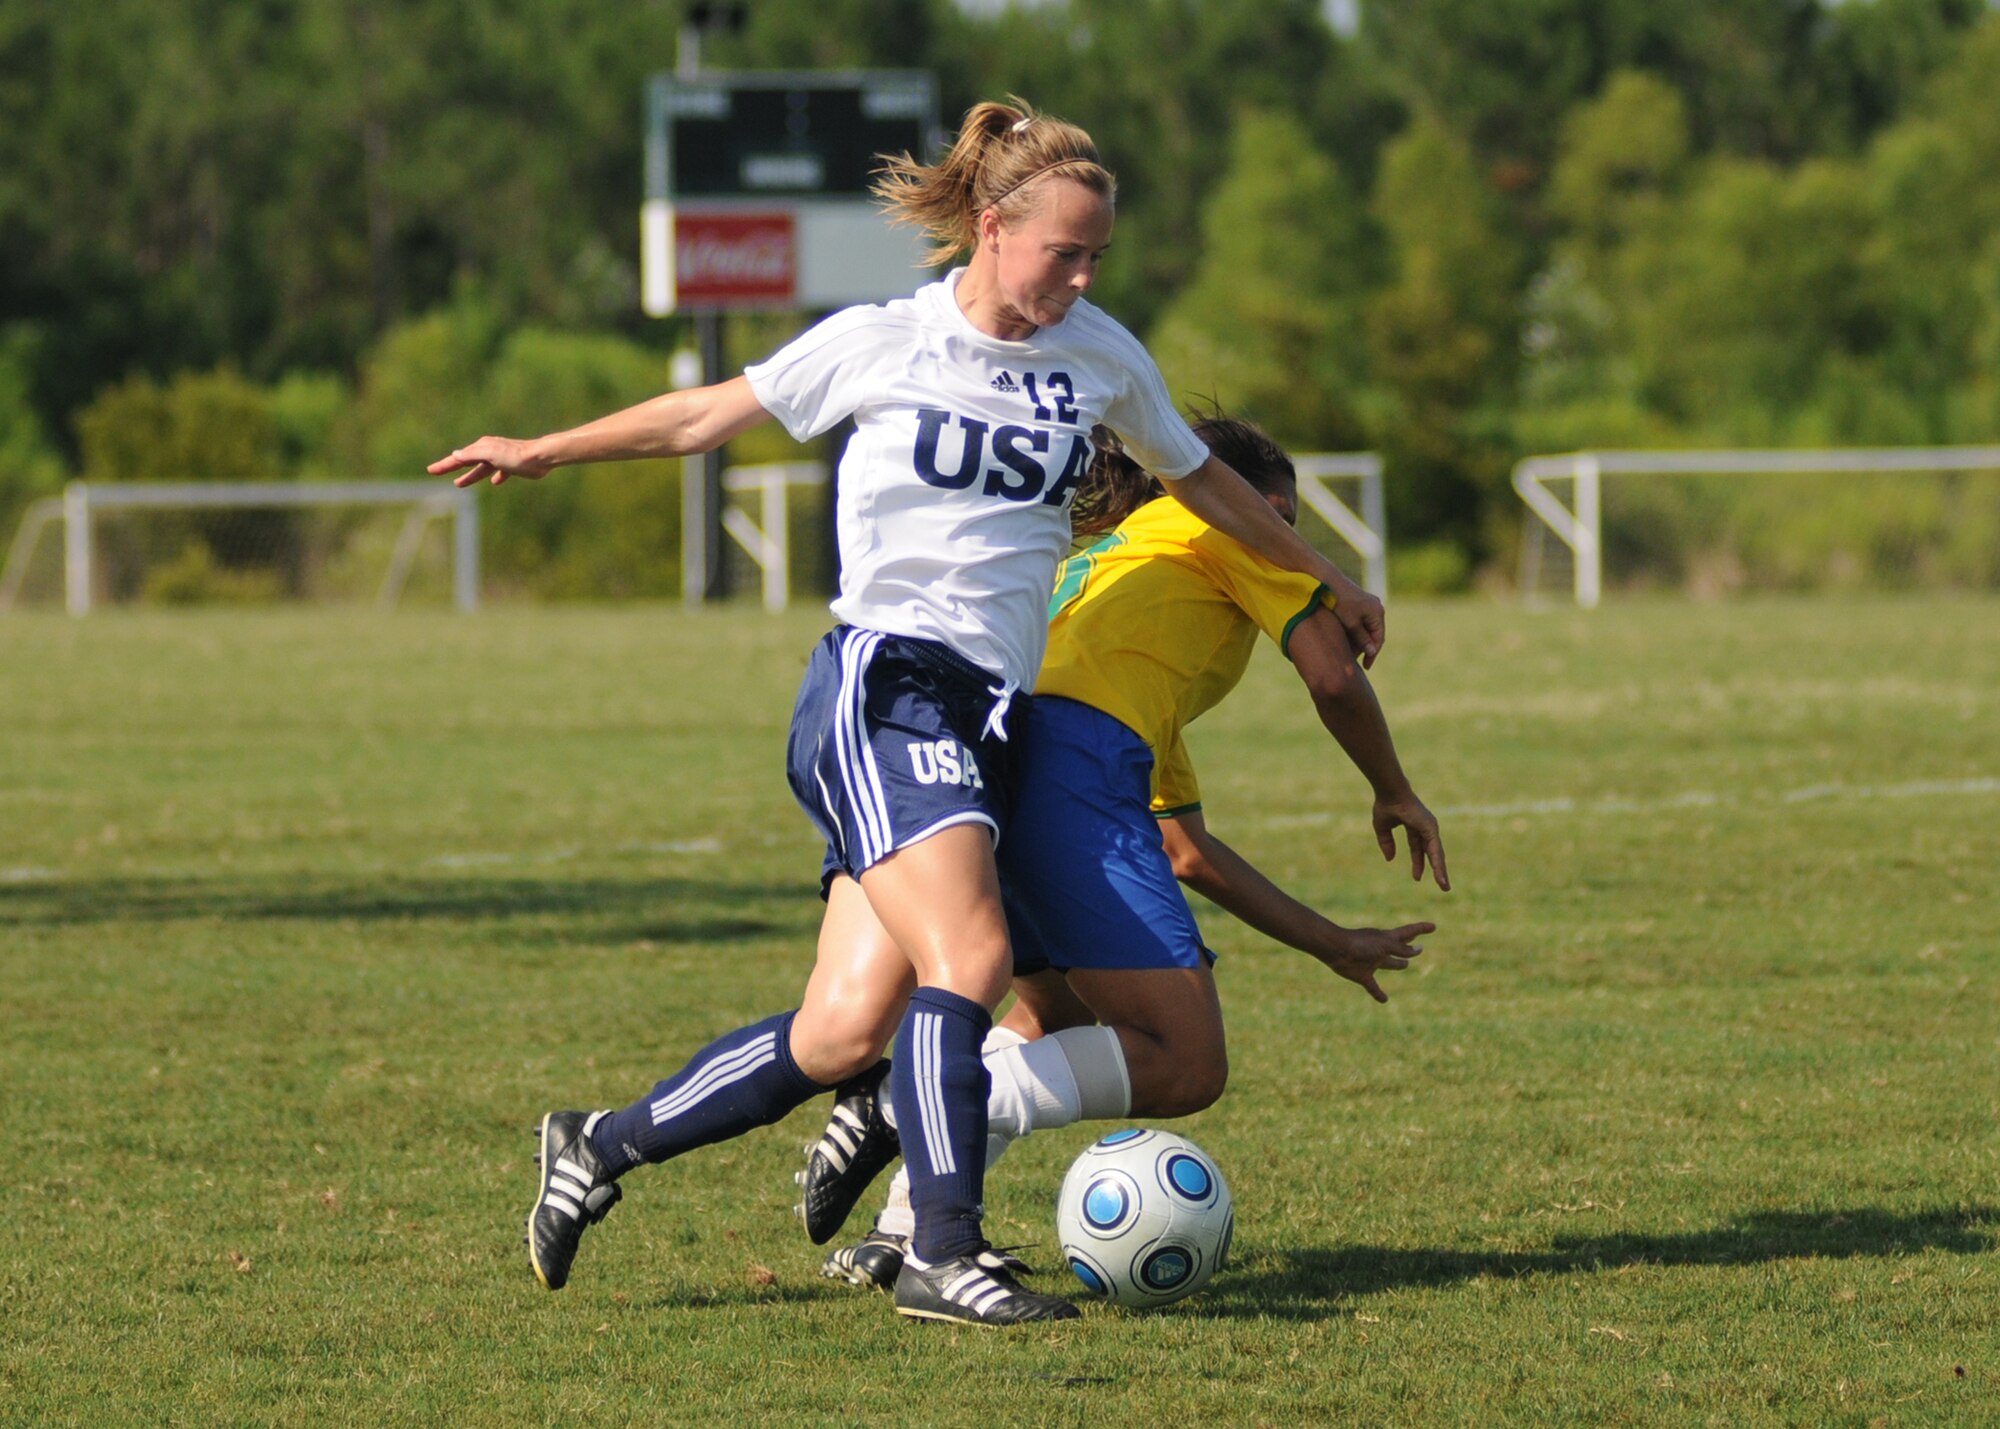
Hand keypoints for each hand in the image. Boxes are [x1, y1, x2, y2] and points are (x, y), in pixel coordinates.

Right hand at [427, 436, 553, 487]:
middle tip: (437, 473)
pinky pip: (500, 472)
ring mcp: (501, 458)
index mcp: (482, 448)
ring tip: (459, 484)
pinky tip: (495, 482)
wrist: (541, 457)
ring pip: (481, 469)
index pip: (458, 458)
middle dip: (452, 468)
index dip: (444, 464)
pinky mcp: (513, 466)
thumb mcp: (489, 454)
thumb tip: (456, 454)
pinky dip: (496, 476)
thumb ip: (472, 454)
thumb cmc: (515, 455)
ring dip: (470, 475)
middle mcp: (490, 451)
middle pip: (467, 462)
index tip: (430, 470)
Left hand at [1315, 922, 1431, 1002]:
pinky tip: (1385, 1000)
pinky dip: (1379, 993)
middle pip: (1400, 948)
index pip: (1409, 932)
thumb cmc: (1360, 943)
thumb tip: (1419, 950)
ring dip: (1398, 965)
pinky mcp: (1362, 975)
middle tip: (1419, 948)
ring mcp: (1372, 961)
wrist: (1335, 949)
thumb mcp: (1385, 944)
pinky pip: (1373, 986)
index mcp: (1387, 938)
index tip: (1433, 926)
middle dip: (1409, 948)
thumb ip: (1402, 949)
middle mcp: (1381, 949)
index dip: (1421, 929)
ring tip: (1405, 966)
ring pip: (1389, 964)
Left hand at [1329, 573, 1384, 667]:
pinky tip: (1344, 640)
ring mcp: (1367, 605)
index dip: (1372, 654)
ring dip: (1358, 641)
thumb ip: (1362, 638)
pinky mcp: (1357, 604)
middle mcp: (1375, 608)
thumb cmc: (1339, 601)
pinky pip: (1359, 622)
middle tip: (1353, 661)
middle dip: (1363, 648)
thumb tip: (1372, 651)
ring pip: (1365, 629)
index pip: (1379, 639)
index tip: (1365, 666)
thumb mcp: (1351, 623)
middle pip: (1372, 634)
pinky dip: (1353, 632)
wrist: (1326, 581)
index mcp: (1377, 612)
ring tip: (1347, 652)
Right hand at [1374, 792, 1448, 889]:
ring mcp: (1430, 828)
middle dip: (1436, 869)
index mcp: (1414, 825)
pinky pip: (1435, 849)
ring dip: (1440, 871)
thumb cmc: (1386, 805)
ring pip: (1436, 854)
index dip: (1417, 862)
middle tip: (1443, 886)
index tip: (1416, 877)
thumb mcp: (1382, 828)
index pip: (1417, 848)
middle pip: (1431, 853)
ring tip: (1444, 887)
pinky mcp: (1431, 829)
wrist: (1390, 792)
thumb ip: (1386, 843)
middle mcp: (1425, 827)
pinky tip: (1440, 875)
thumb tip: (1390, 859)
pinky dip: (1437, 863)